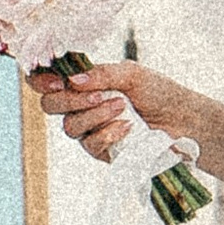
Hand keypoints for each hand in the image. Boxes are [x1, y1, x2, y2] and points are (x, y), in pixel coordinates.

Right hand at [23, 61, 196, 162]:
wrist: (183, 120)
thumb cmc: (158, 92)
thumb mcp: (131, 74)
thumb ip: (102, 74)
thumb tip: (73, 80)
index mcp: (83, 83)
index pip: (47, 80)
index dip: (41, 80)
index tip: (58, 81)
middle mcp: (80, 106)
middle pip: (49, 105)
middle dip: (70, 100)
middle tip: (98, 95)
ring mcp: (88, 129)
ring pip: (69, 126)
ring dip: (95, 115)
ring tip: (122, 107)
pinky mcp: (101, 150)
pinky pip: (90, 144)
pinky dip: (108, 133)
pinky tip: (127, 127)